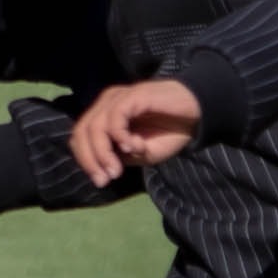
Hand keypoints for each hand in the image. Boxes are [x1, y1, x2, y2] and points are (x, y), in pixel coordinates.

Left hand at [71, 78, 205, 183]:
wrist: (196, 115)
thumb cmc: (170, 132)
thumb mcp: (142, 154)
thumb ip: (121, 157)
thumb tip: (106, 163)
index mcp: (104, 116)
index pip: (80, 137)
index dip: (86, 161)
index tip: (101, 181)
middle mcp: (106, 104)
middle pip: (81, 132)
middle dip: (90, 160)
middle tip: (106, 179)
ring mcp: (118, 98)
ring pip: (95, 126)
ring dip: (103, 153)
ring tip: (118, 169)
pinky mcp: (132, 95)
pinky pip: (115, 117)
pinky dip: (119, 136)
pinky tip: (133, 147)